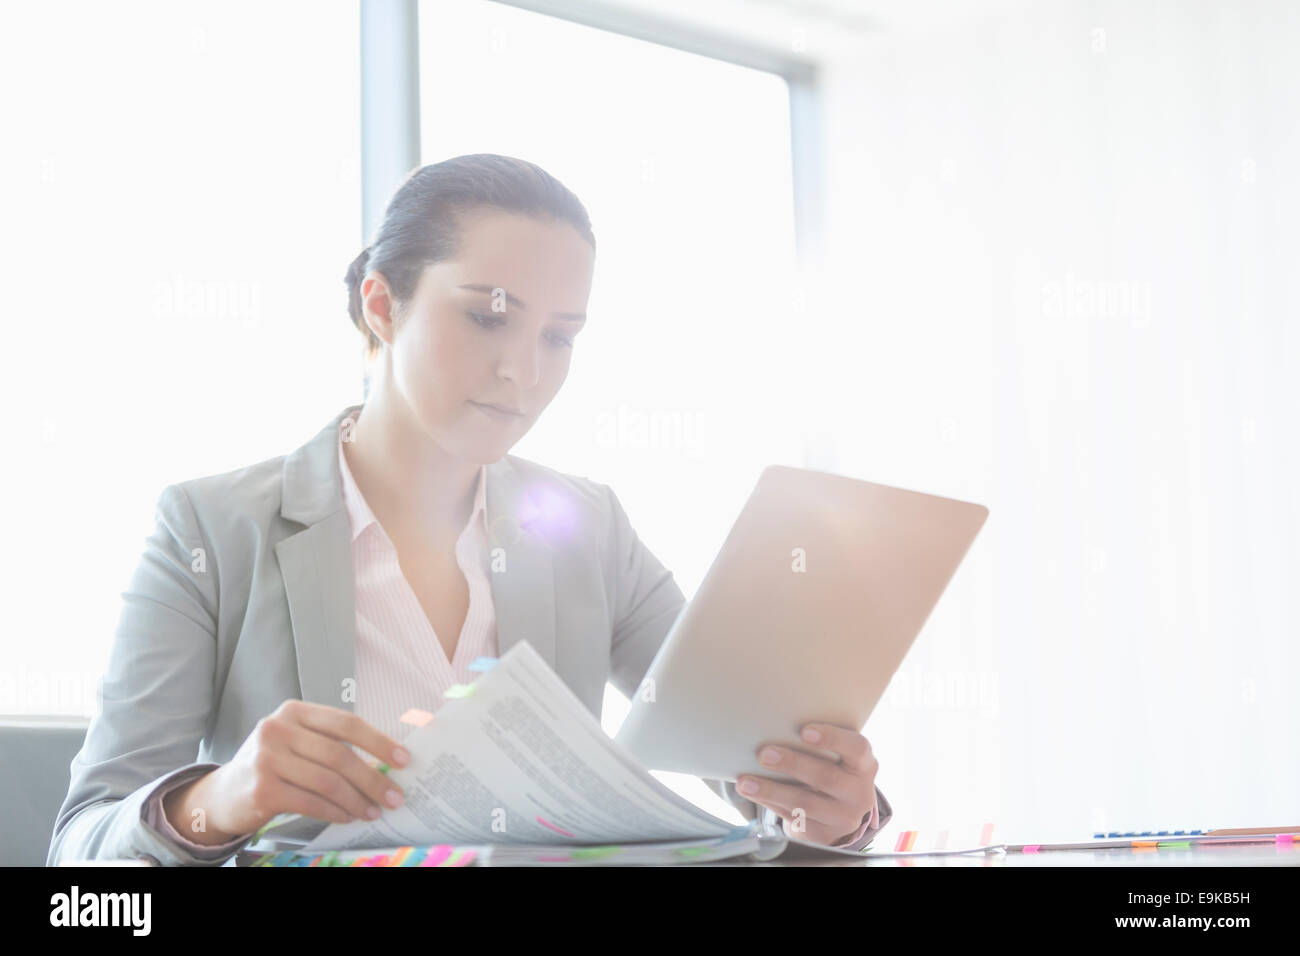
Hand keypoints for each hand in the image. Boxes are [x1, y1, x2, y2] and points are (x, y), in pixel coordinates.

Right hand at [162, 699, 411, 844]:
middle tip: (394, 797)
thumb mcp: (296, 742)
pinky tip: (348, 817)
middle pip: (339, 755)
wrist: (222, 795)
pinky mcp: (262, 789)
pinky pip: (311, 803)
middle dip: (373, 778)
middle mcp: (277, 729)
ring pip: (327, 781)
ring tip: (374, 812)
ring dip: (357, 800)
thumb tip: (385, 763)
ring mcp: (267, 759)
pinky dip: (336, 812)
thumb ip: (330, 744)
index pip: (346, 723)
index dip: (379, 741)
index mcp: (294, 712)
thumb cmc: (272, 766)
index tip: (404, 760)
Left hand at [736, 723, 878, 846]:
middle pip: (825, 777)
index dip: (832, 738)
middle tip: (764, 754)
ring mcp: (842, 818)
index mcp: (864, 765)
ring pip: (805, 803)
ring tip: (746, 781)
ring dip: (771, 790)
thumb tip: (773, 724)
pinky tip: (751, 792)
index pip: (857, 748)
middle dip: (792, 764)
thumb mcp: (838, 759)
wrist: (840, 815)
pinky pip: (792, 818)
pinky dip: (768, 803)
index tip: (805, 730)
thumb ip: (819, 746)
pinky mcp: (822, 835)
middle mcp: (858, 793)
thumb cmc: (832, 771)